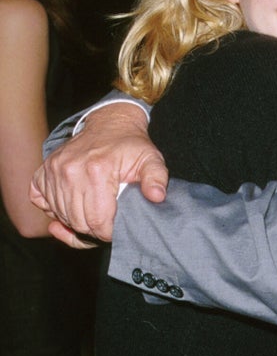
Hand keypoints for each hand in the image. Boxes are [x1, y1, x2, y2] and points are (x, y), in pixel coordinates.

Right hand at [30, 102, 167, 244]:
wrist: (110, 124)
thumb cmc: (130, 146)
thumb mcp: (150, 159)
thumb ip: (157, 179)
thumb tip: (157, 196)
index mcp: (97, 171)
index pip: (97, 221)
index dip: (108, 232)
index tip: (116, 227)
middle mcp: (70, 171)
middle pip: (77, 222)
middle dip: (93, 229)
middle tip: (105, 222)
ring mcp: (54, 170)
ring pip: (60, 215)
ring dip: (75, 220)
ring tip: (91, 212)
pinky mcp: (44, 170)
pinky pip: (40, 201)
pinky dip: (54, 208)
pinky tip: (71, 204)